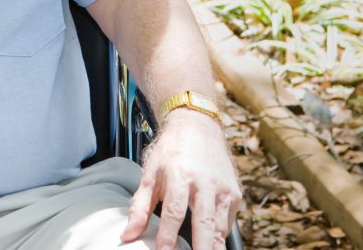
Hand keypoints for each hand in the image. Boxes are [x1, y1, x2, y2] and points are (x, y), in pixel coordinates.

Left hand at [121, 110, 240, 249]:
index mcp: (180, 174)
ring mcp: (223, 189)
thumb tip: (127, 236)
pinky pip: (227, 223)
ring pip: (220, 229)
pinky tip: (210, 245)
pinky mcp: (234, 194)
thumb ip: (139, 207)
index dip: (169, 236)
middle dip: (201, 248)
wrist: (197, 125)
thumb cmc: (170, 151)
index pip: (175, 211)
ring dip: (212, 247)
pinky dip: (219, 237)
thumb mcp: (150, 174)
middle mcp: (205, 182)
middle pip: (205, 224)